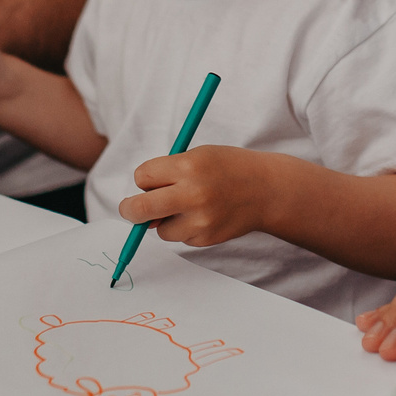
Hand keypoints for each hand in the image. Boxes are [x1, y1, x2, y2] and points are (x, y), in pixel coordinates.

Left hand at [120, 146, 270, 247]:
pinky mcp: (206, 237)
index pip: (142, 177)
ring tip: (190, 206)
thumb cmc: (227, 168)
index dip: (144, 179)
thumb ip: (167, 175)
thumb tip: (137, 210)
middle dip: (129, 210)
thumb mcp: (198, 157)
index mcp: (188, 167)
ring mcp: (200, 220)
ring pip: (159, 229)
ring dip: (165, 220)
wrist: (266, 190)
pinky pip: (180, 238)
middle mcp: (193, 194)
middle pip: (140, 209)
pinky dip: (185, 228)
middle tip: (129, 209)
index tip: (149, 181)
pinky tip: (205, 215)